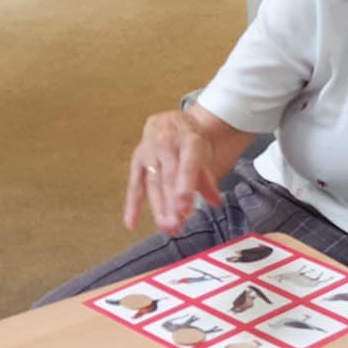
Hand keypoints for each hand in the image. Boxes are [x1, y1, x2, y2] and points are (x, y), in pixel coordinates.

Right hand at [123, 110, 221, 234]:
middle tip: (175, 226)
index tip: (184, 208)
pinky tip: (131, 223)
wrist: (171, 118)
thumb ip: (208, 178)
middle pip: (168, 177)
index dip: (185, 187)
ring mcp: (149, 151)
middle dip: (170, 203)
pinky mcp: (137, 159)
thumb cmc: (191, 139)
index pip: (187, 165)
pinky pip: (134, 184)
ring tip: (165, 228)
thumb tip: (216, 202)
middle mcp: (166, 143)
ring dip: (158, 208)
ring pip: (153, 183)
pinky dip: (132, 204)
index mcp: (189, 140)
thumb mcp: (204, 153)